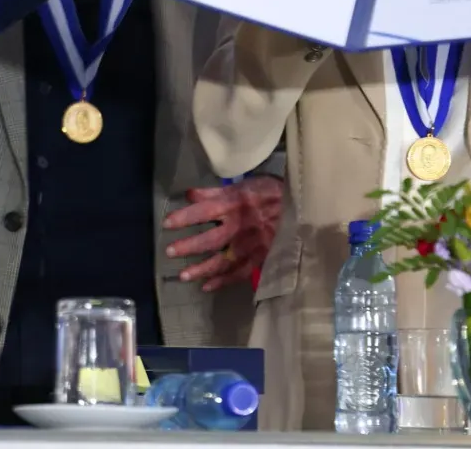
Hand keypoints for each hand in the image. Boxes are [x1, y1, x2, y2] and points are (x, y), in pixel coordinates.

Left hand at [161, 175, 283, 291]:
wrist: (303, 207)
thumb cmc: (271, 192)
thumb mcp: (245, 184)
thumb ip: (216, 191)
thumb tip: (189, 195)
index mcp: (235, 204)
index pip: (205, 211)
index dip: (185, 217)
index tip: (167, 223)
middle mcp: (241, 227)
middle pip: (211, 240)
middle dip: (189, 247)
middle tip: (169, 252)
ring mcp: (251, 245)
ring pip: (224, 261)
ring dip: (203, 270)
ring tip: (183, 276)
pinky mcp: (261, 258)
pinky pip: (240, 272)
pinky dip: (224, 281)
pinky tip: (207, 286)